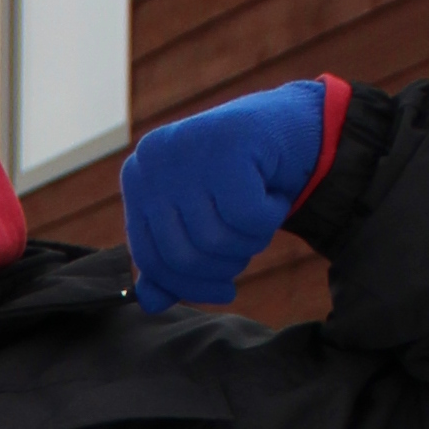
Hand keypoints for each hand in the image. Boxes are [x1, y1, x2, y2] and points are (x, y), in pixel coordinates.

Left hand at [122, 82, 332, 308]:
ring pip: (216, 240)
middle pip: (181, 256)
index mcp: (137, 176)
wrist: (290, 125)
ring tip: (262, 215)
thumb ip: (171, 260)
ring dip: (251, 240)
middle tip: (249, 245)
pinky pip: (248, 218)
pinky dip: (270, 217)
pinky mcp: (226, 145)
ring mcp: (187, 148)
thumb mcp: (198, 218)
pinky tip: (275, 197)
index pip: (150, 257)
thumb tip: (150, 302)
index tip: (225, 292)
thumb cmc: (239, 179)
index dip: (189, 287)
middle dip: (224, 266)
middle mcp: (152, 158)